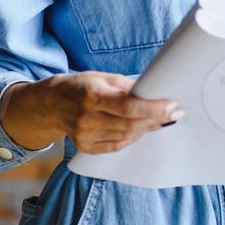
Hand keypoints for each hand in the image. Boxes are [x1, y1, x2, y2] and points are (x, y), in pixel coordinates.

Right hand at [0, 71, 182, 153]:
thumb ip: (126, 86)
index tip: (173, 106)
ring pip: (126, 136)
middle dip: (156, 120)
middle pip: (130, 125)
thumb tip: (151, 93)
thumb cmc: (80, 86)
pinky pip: (116, 145)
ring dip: (146, 129)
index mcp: (92, 96)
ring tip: (160, 120)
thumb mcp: (101, 77)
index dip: (154, 109)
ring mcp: (85, 135)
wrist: (50, 104)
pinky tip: (141, 130)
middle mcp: (87, 118)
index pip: (129, 107)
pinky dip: (132, 138)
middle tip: (174, 114)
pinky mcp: (84, 147)